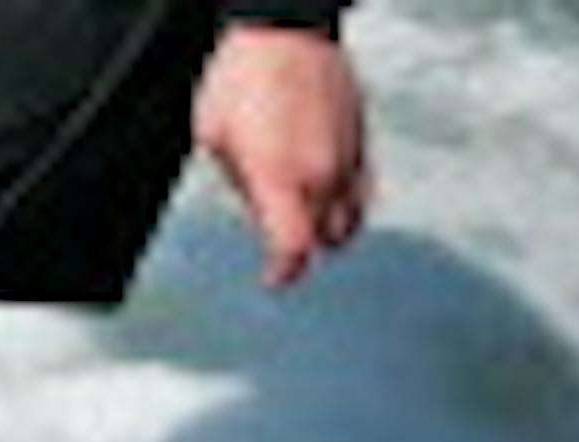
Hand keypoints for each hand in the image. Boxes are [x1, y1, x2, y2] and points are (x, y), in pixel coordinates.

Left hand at [192, 25, 371, 288]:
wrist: (283, 26)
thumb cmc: (242, 76)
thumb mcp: (215, 140)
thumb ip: (242, 186)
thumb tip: (258, 208)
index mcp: (279, 177)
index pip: (294, 249)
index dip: (285, 272)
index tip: (275, 277)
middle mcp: (320, 171)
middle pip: (325, 239)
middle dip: (303, 247)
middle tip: (283, 242)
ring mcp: (347, 153)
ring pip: (352, 216)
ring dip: (331, 228)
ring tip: (309, 222)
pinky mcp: (361, 135)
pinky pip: (363, 186)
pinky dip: (349, 200)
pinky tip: (329, 194)